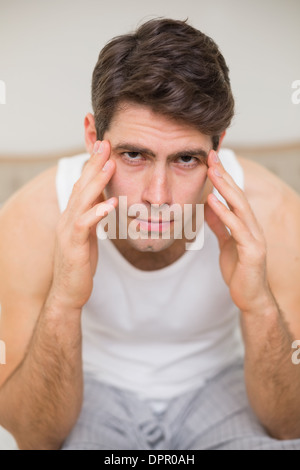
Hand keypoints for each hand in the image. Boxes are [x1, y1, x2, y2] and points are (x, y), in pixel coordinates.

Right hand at [50, 141, 117, 310]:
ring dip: (96, 181)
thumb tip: (104, 201)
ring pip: (82, 200)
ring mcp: (67, 231)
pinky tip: (110, 203)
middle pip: (81, 186)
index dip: (93, 166)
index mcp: (72, 215)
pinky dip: (97, 212)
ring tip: (110, 164)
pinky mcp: (73, 246)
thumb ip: (93, 217)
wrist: (68, 292)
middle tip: (106, 144)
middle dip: (94, 164)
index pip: (83, 185)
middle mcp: (67, 218)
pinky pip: (84, 225)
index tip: (104, 148)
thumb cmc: (80, 264)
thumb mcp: (89, 236)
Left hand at [205, 150, 273, 313]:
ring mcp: (254, 238)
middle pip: (237, 195)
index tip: (210, 160)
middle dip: (224, 175)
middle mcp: (252, 227)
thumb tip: (209, 206)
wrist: (250, 297)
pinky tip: (212, 201)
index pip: (233, 195)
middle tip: (212, 156)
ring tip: (212, 171)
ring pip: (240, 207)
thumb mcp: (225, 243)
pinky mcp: (252, 251)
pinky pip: (236, 229)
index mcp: (245, 224)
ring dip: (225, 188)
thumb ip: (219, 225)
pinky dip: (224, 213)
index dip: (222, 177)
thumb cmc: (239, 271)